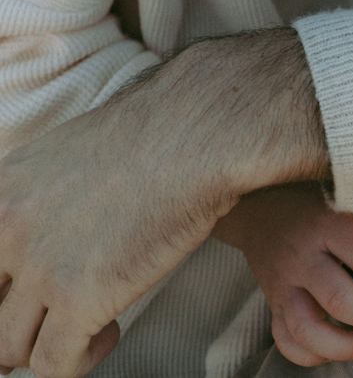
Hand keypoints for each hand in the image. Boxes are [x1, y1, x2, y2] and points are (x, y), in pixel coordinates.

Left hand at [0, 29, 325, 377]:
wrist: (197, 134)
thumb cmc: (154, 136)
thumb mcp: (69, 154)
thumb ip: (40, 200)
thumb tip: (44, 245)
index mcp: (3, 189)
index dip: (5, 290)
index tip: (27, 297)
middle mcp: (8, 227)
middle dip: (13, 325)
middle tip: (49, 322)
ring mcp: (40, 265)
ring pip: (10, 348)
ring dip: (47, 345)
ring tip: (89, 322)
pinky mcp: (78, 298)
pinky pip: (53, 364)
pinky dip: (79, 360)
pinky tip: (110, 330)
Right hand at [215, 186, 352, 365]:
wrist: (261, 201)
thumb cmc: (320, 197)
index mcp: (326, 223)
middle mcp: (301, 256)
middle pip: (340, 300)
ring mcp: (282, 283)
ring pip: (306, 330)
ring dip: (346, 347)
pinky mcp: (272, 302)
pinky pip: (286, 341)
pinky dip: (313, 355)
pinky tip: (341, 348)